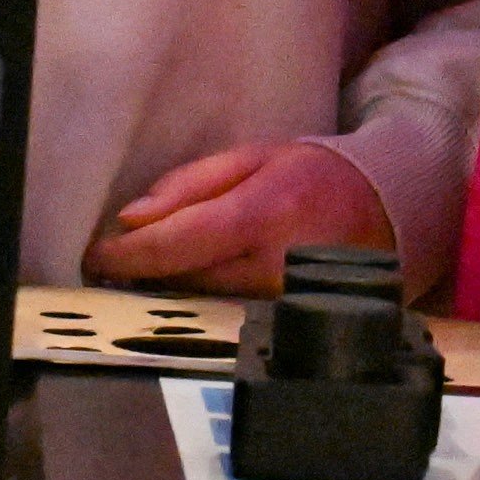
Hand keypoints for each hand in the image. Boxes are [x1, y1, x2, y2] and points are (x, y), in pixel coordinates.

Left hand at [80, 140, 391, 293]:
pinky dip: (201, 301)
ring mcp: (282, 304)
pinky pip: (226, 316)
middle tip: (113, 261)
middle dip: (142, 273)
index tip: (95, 256)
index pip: (177, 244)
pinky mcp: (287, 324)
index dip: (127, 256)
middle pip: (182, 281)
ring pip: (201, 303)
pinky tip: (190, 286)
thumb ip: (190, 184)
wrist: (385, 213)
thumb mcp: (254, 156)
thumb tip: (131, 218)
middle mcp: (272, 267)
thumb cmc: (314, 176)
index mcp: (262, 213)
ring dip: (168, 289)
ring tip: (150, 270)